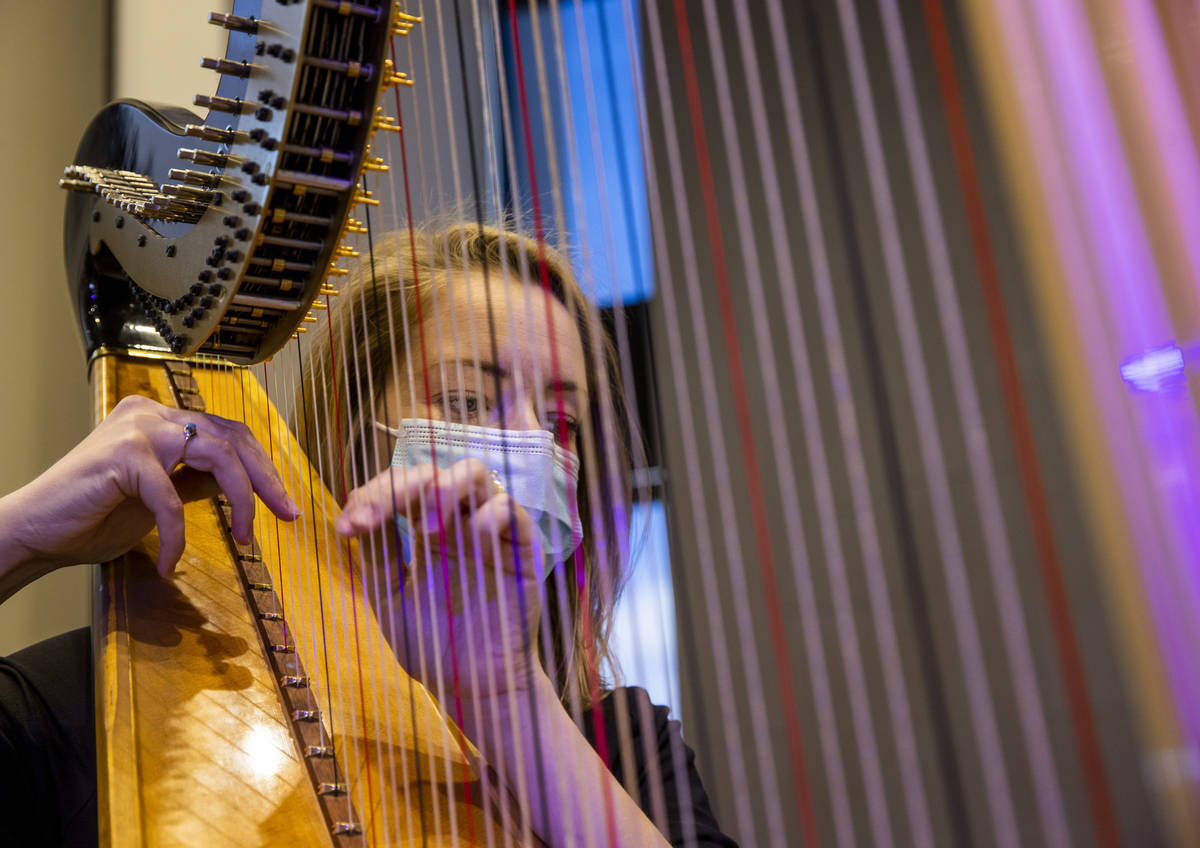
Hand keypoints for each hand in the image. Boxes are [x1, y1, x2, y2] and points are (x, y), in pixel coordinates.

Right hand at [0, 394, 298, 595]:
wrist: (35, 532)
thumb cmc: (93, 517)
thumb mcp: (160, 497)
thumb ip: (194, 482)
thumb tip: (239, 484)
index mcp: (163, 418)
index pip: (230, 433)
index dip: (263, 467)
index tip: (285, 504)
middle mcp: (153, 413)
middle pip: (232, 437)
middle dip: (266, 479)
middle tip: (287, 514)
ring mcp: (138, 429)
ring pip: (217, 455)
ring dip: (240, 501)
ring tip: (242, 538)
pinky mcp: (123, 455)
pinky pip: (172, 498)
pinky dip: (178, 535)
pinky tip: (170, 563)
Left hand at [336, 458, 544, 700]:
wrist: (472, 686)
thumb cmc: (432, 644)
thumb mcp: (390, 597)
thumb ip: (377, 555)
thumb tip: (355, 517)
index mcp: (426, 531)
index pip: (399, 489)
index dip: (371, 496)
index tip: (348, 528)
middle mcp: (458, 522)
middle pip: (435, 472)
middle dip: (404, 486)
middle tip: (381, 516)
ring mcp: (491, 531)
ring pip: (476, 475)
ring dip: (446, 487)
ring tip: (427, 525)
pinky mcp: (522, 547)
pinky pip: (510, 510)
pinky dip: (489, 513)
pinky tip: (473, 537)